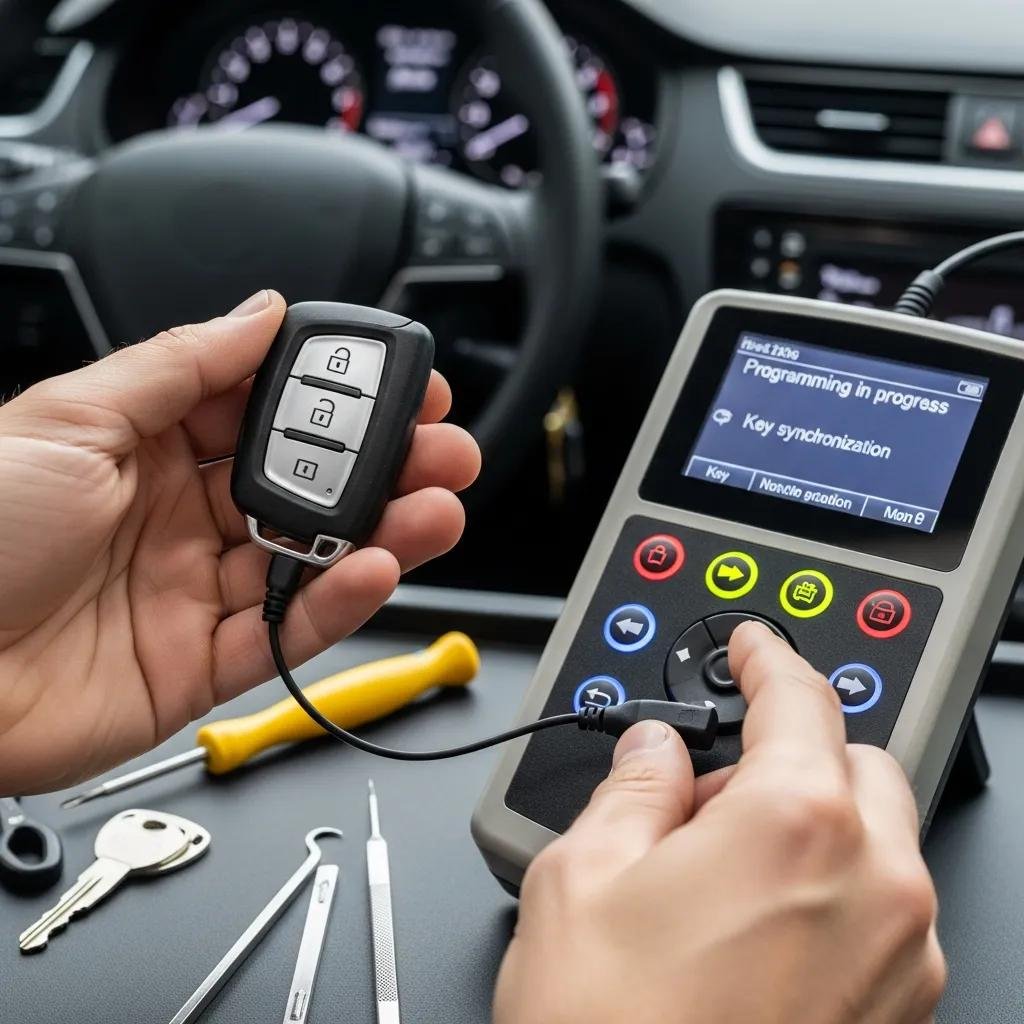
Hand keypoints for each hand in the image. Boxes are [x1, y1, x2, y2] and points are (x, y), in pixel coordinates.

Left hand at [0, 291, 479, 792]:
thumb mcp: (72, 417)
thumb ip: (181, 365)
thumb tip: (260, 314)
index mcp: (148, 448)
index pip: (267, 412)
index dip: (335, 398)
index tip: (395, 384)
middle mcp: (180, 516)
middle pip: (305, 486)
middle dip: (382, 466)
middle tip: (440, 449)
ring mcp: (195, 590)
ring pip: (311, 557)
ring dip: (382, 532)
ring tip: (436, 509)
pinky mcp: (201, 664)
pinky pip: (285, 632)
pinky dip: (337, 603)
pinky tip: (375, 567)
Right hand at [496, 622, 945, 1023]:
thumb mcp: (580, 875)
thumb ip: (632, 787)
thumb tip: (655, 753)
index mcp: (797, 824)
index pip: (798, 697)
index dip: (767, 657)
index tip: (754, 644)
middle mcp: (875, 885)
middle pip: (854, 761)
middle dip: (788, 750)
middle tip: (706, 784)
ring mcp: (899, 958)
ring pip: (875, 836)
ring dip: (806, 821)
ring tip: (712, 865)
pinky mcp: (897, 1014)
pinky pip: (878, 908)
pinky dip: (827, 885)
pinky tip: (747, 922)